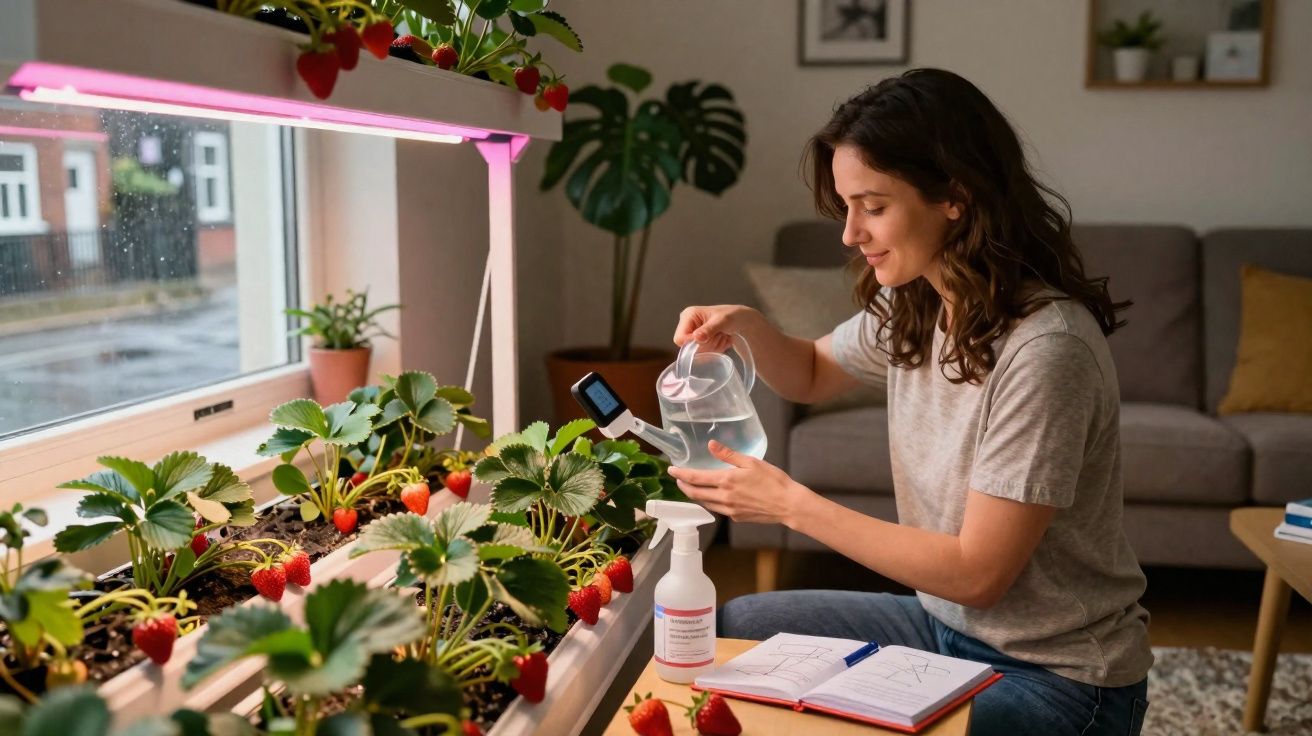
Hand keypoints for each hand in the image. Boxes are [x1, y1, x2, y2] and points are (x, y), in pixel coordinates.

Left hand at [667, 441, 812, 525]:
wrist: (788, 504)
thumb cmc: (773, 480)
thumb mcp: (751, 462)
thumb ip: (728, 455)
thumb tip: (711, 445)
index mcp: (726, 481)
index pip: (695, 478)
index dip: (681, 474)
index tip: (672, 470)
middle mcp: (724, 498)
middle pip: (695, 493)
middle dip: (684, 485)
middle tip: (678, 478)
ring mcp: (729, 510)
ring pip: (705, 503)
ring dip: (694, 495)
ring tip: (690, 486)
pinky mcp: (736, 517)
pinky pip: (717, 509)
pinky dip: (709, 501)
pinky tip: (711, 496)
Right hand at [673, 305, 758, 353]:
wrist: (743, 321)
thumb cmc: (733, 315)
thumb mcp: (722, 321)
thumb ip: (709, 329)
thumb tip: (696, 337)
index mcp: (688, 315)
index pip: (679, 338)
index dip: (692, 343)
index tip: (707, 338)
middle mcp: (689, 325)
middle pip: (688, 347)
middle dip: (706, 345)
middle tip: (719, 334)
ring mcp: (694, 335)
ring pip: (698, 352)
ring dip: (713, 346)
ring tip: (722, 335)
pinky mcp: (701, 343)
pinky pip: (704, 354)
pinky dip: (715, 349)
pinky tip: (721, 340)